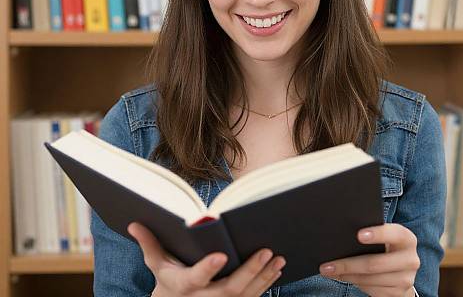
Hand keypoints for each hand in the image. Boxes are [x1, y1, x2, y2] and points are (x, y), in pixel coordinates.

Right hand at [127, 222, 285, 295]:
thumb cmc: (168, 282)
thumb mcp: (157, 265)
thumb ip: (149, 244)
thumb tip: (134, 223)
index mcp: (183, 287)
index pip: (195, 278)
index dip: (207, 269)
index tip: (221, 256)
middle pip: (230, 290)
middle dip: (250, 271)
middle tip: (267, 251)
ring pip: (246, 295)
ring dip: (264, 277)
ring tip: (278, 257)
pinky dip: (265, 285)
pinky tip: (277, 269)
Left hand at [319, 224, 419, 296]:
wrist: (403, 270)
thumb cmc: (385, 246)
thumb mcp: (384, 237)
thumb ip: (370, 232)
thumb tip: (340, 235)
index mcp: (406, 238)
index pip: (394, 233)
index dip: (378, 234)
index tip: (358, 235)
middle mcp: (410, 259)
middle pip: (375, 263)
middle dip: (347, 264)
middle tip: (327, 264)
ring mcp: (406, 279)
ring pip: (370, 279)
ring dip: (347, 275)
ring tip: (329, 270)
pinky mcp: (399, 294)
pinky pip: (372, 290)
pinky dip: (354, 283)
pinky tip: (342, 276)